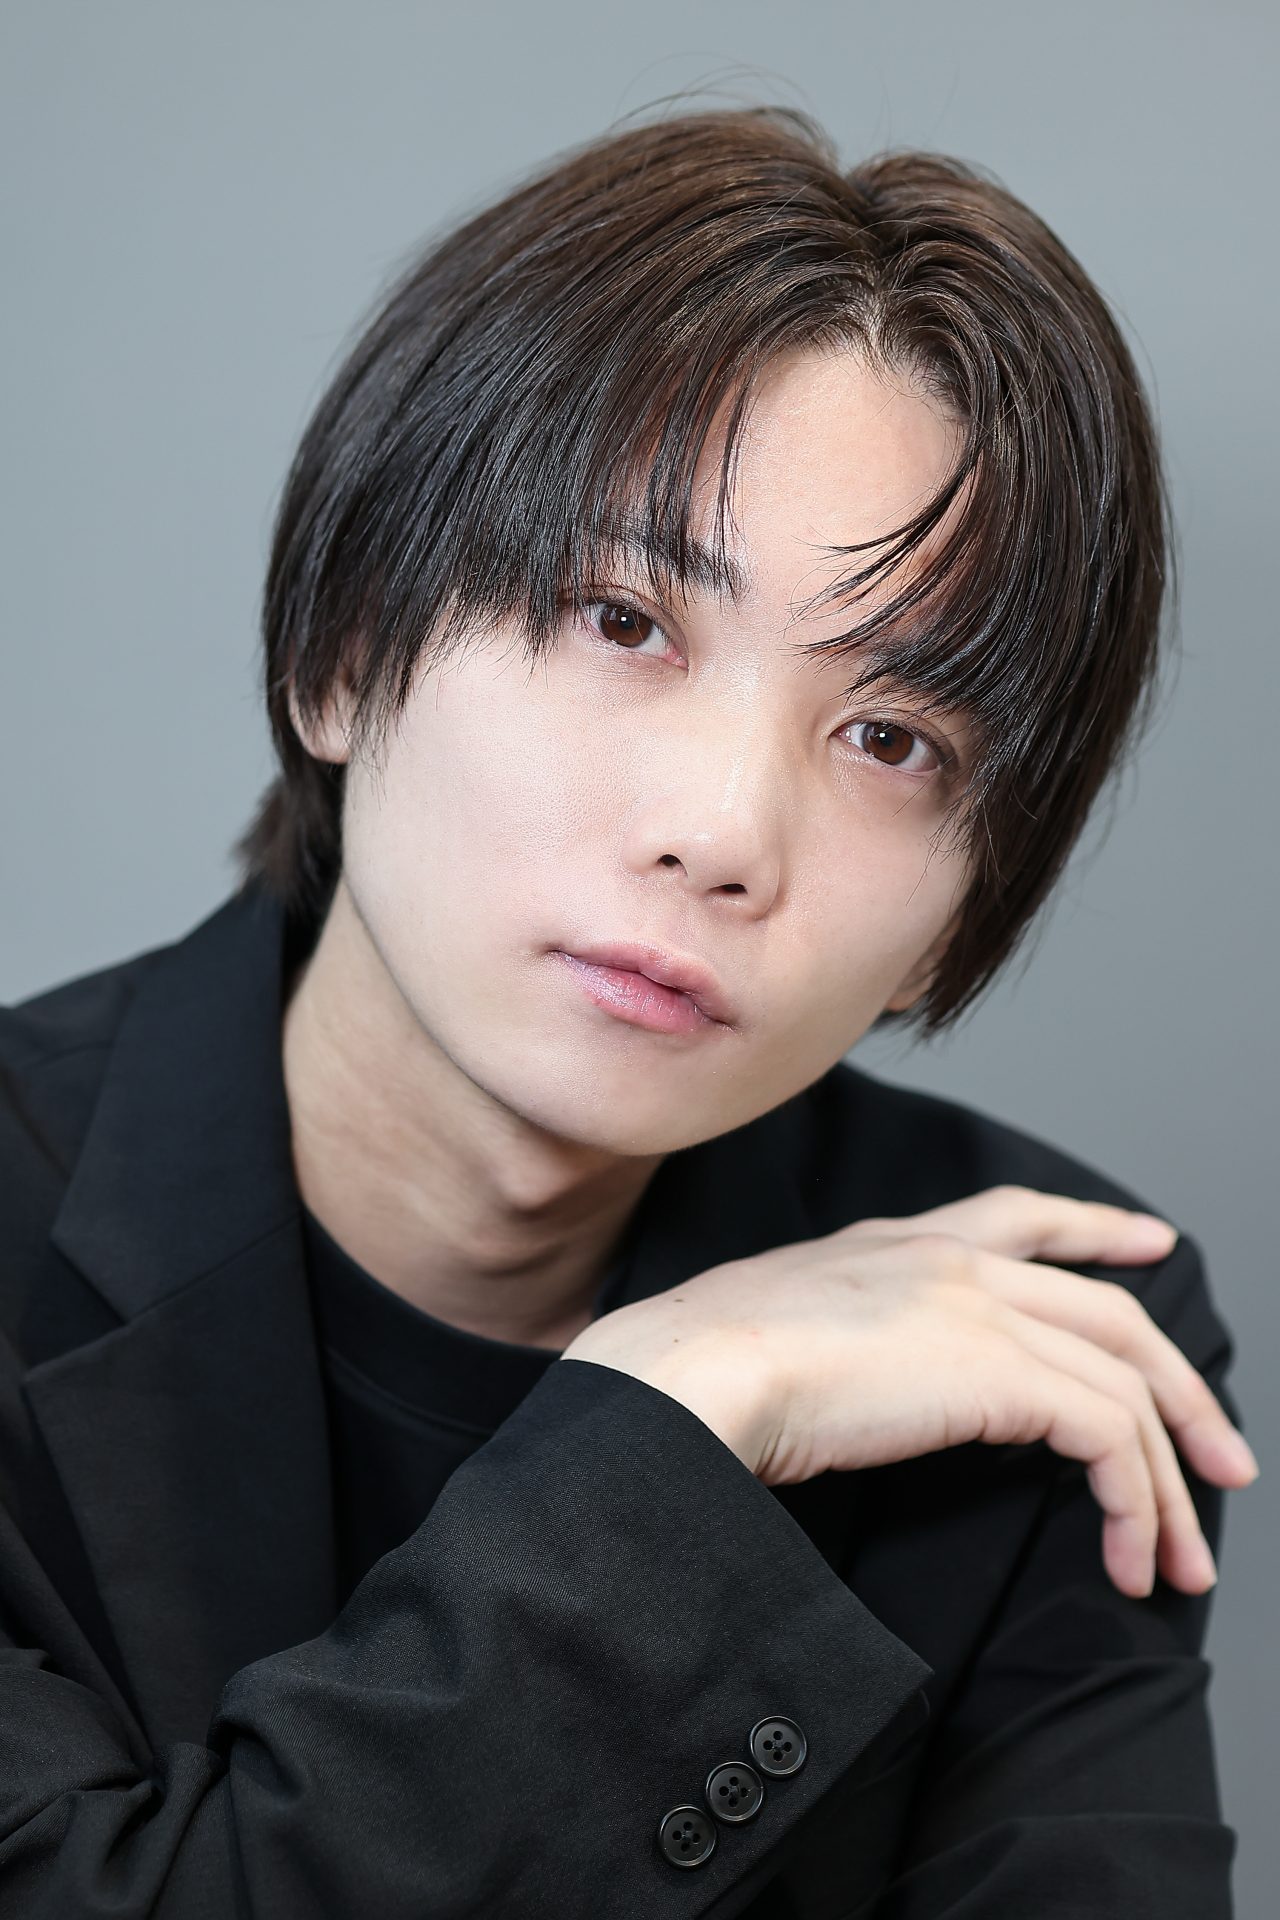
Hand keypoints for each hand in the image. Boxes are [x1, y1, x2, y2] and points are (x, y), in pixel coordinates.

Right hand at [560, 1186, 1258, 1599]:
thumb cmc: (703, 1368)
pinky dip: (1135, 1502)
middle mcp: (950, 1261)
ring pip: (1125, 1382)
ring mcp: (979, 1307)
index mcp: (896, 1245)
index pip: (1019, 1215)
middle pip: (1107, 1311)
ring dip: (1167, 1479)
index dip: (1094, 1227)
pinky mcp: (1000, 1371)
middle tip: (1223, 1456)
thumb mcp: (780, 1327)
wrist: (693, 1371)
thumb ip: (837, 1337)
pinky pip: (1108, 1435)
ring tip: (1179, 1557)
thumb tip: (851, 1385)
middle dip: (1180, 1389)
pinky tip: (1126, 1555)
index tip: (1147, 1242)